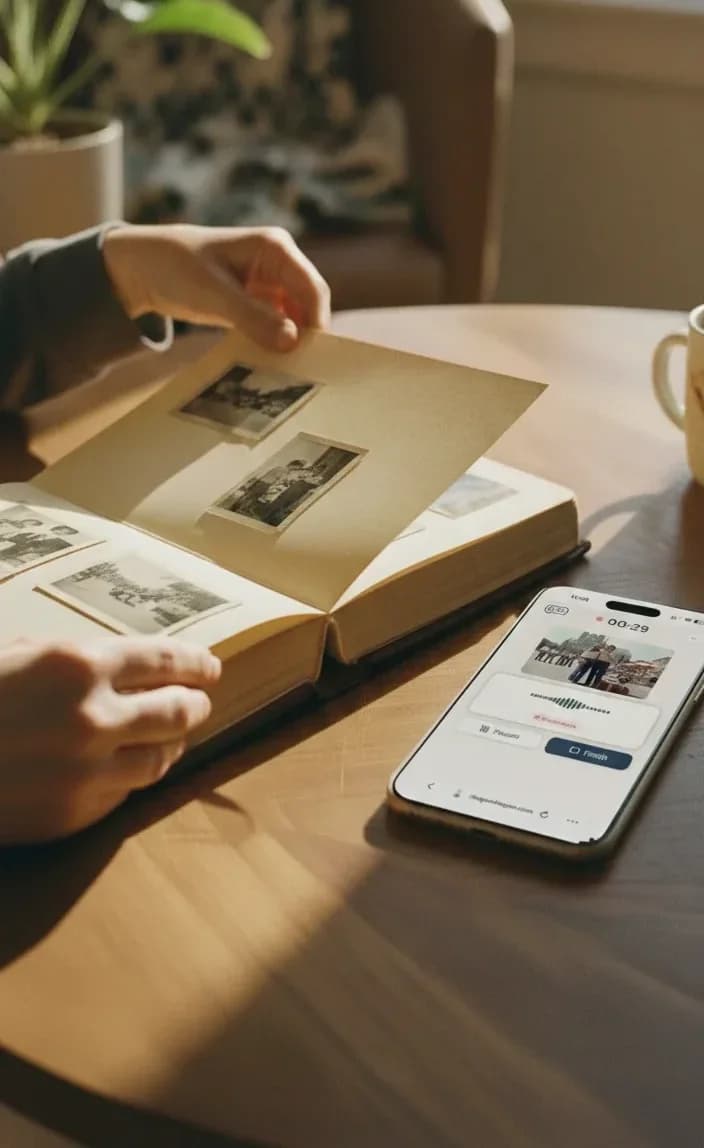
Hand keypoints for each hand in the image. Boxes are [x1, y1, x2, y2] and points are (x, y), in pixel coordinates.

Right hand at [0, 636, 220, 844]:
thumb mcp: (16, 656)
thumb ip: (73, 662)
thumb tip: (123, 668)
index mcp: (78, 666)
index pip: (165, 661)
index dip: (196, 663)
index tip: (211, 666)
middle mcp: (94, 719)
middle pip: (179, 713)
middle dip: (196, 704)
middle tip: (199, 701)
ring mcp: (87, 774)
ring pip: (161, 760)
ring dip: (172, 745)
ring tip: (172, 736)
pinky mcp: (73, 817)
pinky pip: (122, 795)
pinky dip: (129, 779)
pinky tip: (123, 769)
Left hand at [103, 224, 330, 351]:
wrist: (142, 268)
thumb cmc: (175, 266)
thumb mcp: (213, 293)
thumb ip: (253, 317)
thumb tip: (292, 342)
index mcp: (275, 248)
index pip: (312, 288)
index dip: (316, 323)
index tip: (312, 358)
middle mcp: (278, 263)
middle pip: (308, 305)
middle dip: (306, 335)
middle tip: (302, 372)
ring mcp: (268, 283)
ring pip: (295, 318)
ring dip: (290, 342)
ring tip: (284, 370)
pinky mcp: (256, 301)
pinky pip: (276, 326)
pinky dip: (274, 343)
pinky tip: (266, 362)